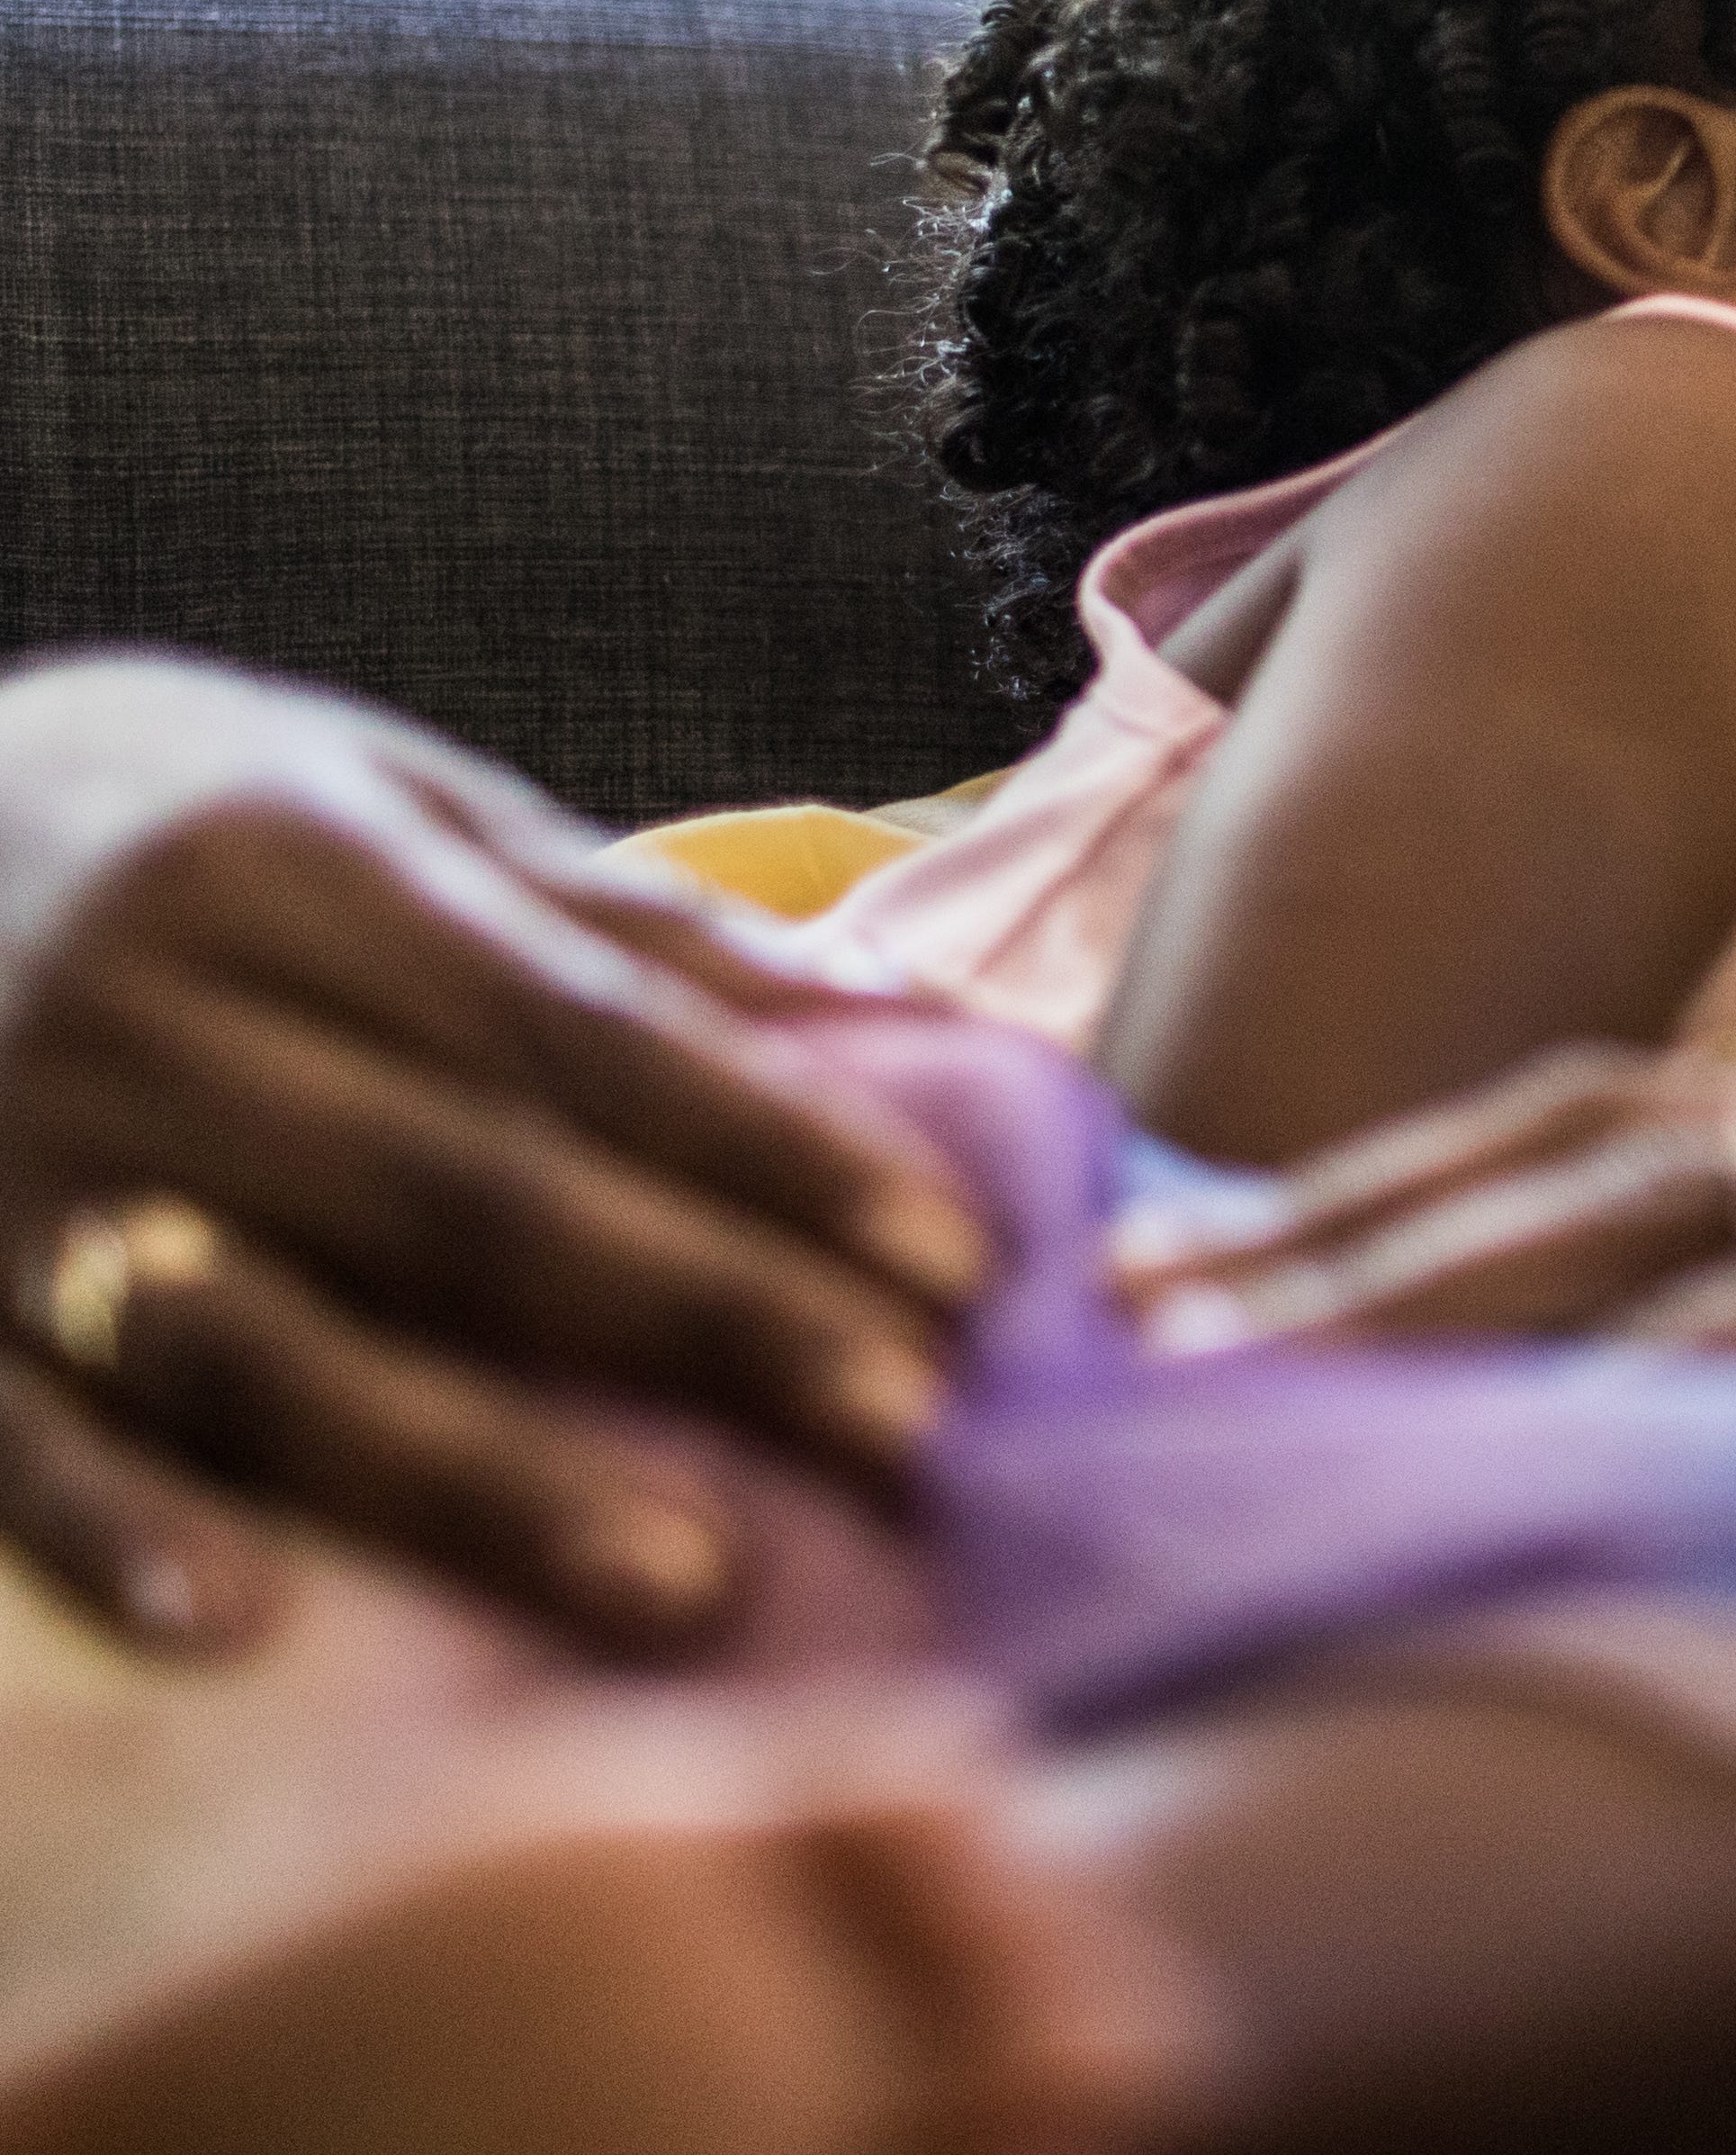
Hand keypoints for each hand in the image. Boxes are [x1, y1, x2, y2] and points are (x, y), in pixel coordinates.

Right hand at [0, 657, 995, 1654]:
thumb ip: (620, 915)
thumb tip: (883, 1006)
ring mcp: (14, 1168)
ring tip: (684, 1577)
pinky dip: (115, 1525)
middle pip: (465, 1195)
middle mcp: (156, 1017)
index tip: (952, 1262)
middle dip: (702, 1316)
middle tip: (903, 1424)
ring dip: (474, 1473)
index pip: (585, 1036)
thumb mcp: (385, 800)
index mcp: (298, 870)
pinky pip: (11, 1431)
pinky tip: (239, 1625)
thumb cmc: (179, 823)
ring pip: (270, 1342)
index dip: (775, 1156)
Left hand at [1121, 1046, 1735, 1538]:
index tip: (1222, 1262)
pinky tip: (1550, 1438)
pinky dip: (1695, 1376)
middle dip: (1356, 1225)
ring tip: (1238, 1354)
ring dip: (1450, 1281)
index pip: (1650, 1142)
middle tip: (1128, 1303)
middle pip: (1608, 1155)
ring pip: (1693, 1225)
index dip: (1426, 1193)